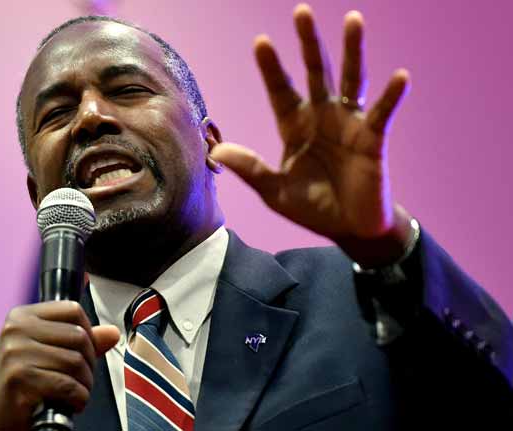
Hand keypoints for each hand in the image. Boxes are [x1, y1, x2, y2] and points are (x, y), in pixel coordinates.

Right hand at [0, 301, 119, 430]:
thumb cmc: (24, 385)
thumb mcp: (49, 353)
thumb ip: (81, 341)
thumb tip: (112, 332)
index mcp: (21, 316)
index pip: (73, 310)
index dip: (88, 332)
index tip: (84, 352)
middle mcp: (15, 330)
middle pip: (78, 336)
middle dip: (89, 363)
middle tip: (80, 380)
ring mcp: (15, 353)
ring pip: (76, 362)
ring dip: (85, 384)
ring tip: (74, 393)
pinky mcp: (19, 379)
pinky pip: (68, 385)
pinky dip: (78, 399)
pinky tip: (69, 404)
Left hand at [211, 4, 412, 265]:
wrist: (349, 229)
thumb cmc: (312, 208)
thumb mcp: (275, 192)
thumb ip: (251, 169)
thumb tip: (217, 151)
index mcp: (294, 127)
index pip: (281, 91)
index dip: (272, 68)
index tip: (262, 41)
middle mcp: (321, 117)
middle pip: (315, 73)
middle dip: (308, 43)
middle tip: (301, 11)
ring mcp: (349, 124)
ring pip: (351, 80)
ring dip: (352, 51)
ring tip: (353, 20)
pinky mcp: (373, 138)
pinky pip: (381, 113)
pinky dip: (391, 95)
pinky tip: (399, 76)